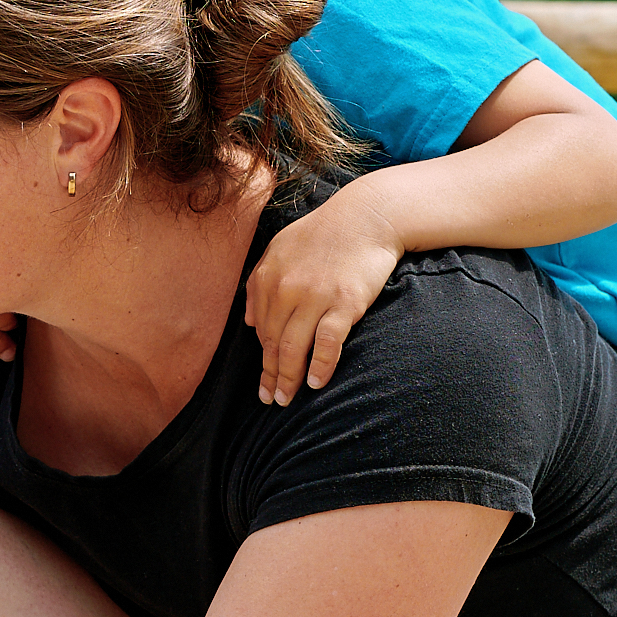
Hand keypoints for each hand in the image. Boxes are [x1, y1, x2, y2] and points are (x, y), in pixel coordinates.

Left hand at [241, 185, 401, 404]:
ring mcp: (315, 297)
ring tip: (287, 400)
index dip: (262, 359)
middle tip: (271, 401)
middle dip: (271, 376)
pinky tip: (316, 383)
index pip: (260, 329)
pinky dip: (319, 366)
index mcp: (268, 277)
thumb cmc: (325, 233)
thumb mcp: (281, 248)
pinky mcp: (344, 302)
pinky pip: (326, 342)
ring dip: (289, 379)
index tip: (263, 382)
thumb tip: (248, 322)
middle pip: (272, 343)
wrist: (368, 215)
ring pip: (293, 348)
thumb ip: (259, 282)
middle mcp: (286, 289)